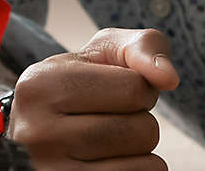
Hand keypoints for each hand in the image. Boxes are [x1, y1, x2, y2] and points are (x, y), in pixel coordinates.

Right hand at [7, 28, 179, 169]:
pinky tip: (108, 161)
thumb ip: (142, 46)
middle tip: (108, 116)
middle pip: (143, 129)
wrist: (37, 133)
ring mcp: (53, 170)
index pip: (134, 88)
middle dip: (139, 120)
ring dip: (138, 149)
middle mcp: (38, 131)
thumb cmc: (78, 85)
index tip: (109, 90)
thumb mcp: (102, 53)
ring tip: (106, 139)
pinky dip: (138, 170)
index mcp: (40, 84)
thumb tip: (168, 78)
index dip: (137, 87)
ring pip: (145, 162)